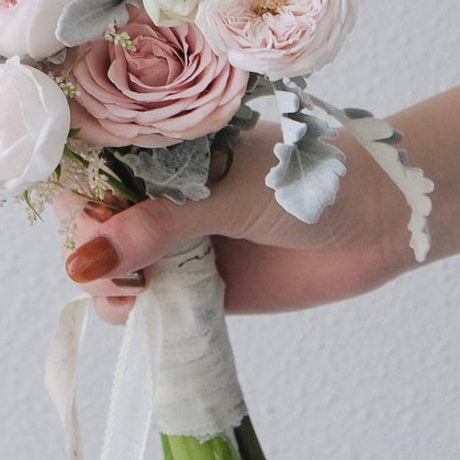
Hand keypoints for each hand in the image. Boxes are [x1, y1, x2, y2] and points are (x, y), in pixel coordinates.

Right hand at [63, 121, 412, 321]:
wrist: (381, 221)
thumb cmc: (312, 179)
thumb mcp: (232, 195)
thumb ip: (161, 226)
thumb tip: (84, 262)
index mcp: (166, 150)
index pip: (93, 168)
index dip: (77, 196)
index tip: (88, 221)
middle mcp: (163, 193)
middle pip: (90, 223)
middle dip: (87, 247)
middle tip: (114, 268)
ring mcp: (177, 240)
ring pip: (108, 266)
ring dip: (103, 284)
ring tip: (133, 292)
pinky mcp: (195, 284)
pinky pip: (143, 301)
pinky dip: (128, 309)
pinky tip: (142, 306)